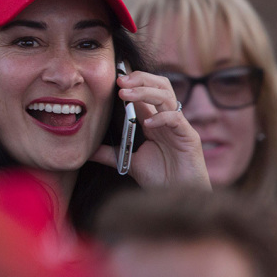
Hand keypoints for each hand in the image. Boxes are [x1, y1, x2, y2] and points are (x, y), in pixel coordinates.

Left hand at [91, 71, 210, 188]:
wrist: (178, 199)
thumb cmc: (160, 179)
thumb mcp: (129, 162)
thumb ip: (110, 154)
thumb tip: (87, 151)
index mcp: (154, 120)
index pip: (145, 91)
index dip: (132, 81)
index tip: (113, 78)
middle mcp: (167, 119)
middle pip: (159, 85)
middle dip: (140, 78)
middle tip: (119, 80)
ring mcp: (179, 126)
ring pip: (166, 96)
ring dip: (145, 91)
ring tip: (126, 94)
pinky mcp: (189, 137)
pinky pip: (175, 119)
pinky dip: (160, 117)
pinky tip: (147, 124)